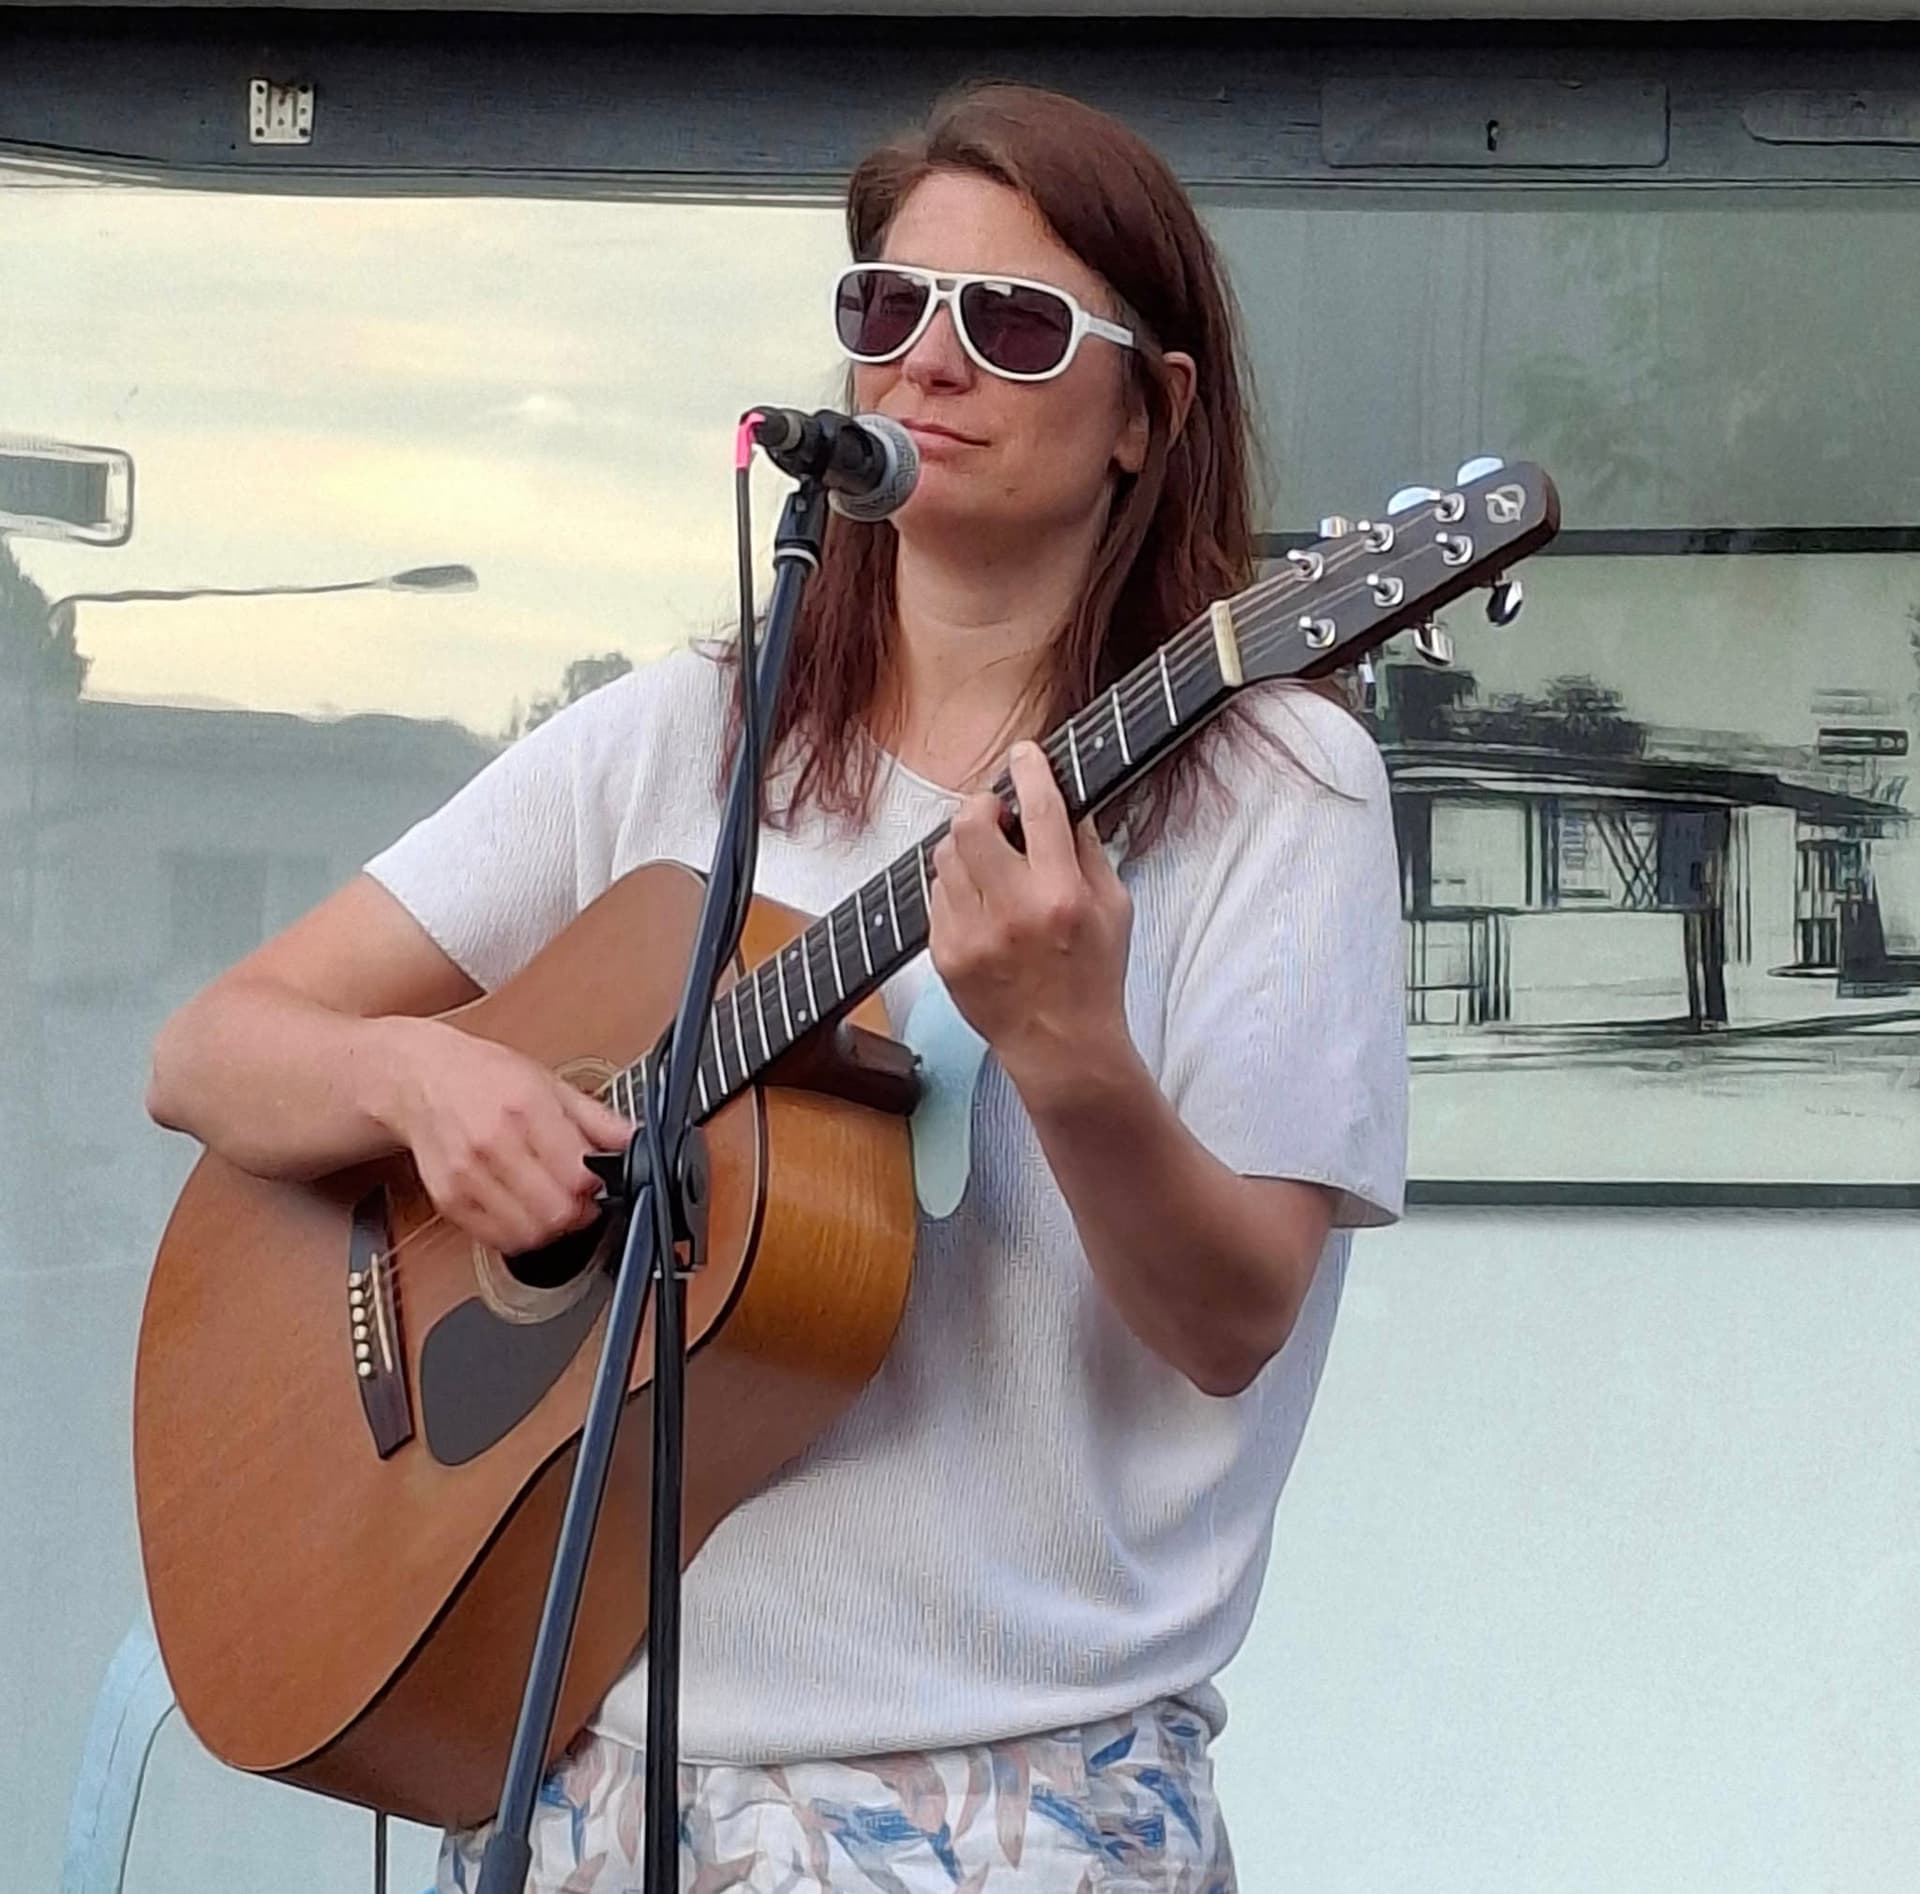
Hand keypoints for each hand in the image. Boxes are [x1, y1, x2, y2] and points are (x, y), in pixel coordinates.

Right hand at [378, 1018, 634, 1254]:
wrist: (420, 1079)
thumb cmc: (483, 1076)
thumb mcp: (548, 1081)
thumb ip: (596, 1117)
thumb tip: (633, 1140)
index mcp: (525, 1109)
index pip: (577, 1175)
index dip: (599, 1185)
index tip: (600, 1178)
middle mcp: (493, 1145)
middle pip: (556, 1212)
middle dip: (580, 1211)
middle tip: (582, 1197)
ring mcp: (467, 1177)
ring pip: (529, 1234)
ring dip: (553, 1228)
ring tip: (554, 1203)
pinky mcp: (449, 1201)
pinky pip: (497, 1240)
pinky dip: (521, 1234)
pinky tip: (526, 1211)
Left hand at [929, 740, 1134, 1103]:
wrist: (1061, 1046)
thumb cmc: (1093, 976)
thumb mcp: (1115, 907)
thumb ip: (1090, 850)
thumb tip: (1066, 800)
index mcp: (1062, 895)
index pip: (1039, 809)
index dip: (1029, 769)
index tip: (1025, 754)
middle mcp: (1013, 911)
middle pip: (970, 823)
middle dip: (982, 805)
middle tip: (996, 813)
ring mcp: (972, 934)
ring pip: (945, 855)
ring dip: (967, 848)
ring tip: (991, 866)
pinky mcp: (945, 954)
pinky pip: (935, 895)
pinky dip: (956, 889)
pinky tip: (981, 906)